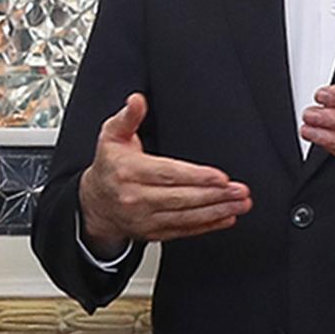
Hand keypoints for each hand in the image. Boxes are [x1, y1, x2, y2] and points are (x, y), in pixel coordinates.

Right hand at [77, 93, 251, 249]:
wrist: (94, 204)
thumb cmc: (109, 166)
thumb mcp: (112, 135)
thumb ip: (128, 117)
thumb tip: (136, 100)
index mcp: (130, 172)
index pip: (168, 174)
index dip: (196, 177)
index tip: (221, 177)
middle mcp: (137, 198)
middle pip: (182, 198)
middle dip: (215, 195)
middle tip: (240, 192)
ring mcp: (145, 219)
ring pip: (186, 217)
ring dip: (217, 211)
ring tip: (240, 204)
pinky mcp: (153, 233)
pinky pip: (183, 230)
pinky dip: (207, 226)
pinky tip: (226, 218)